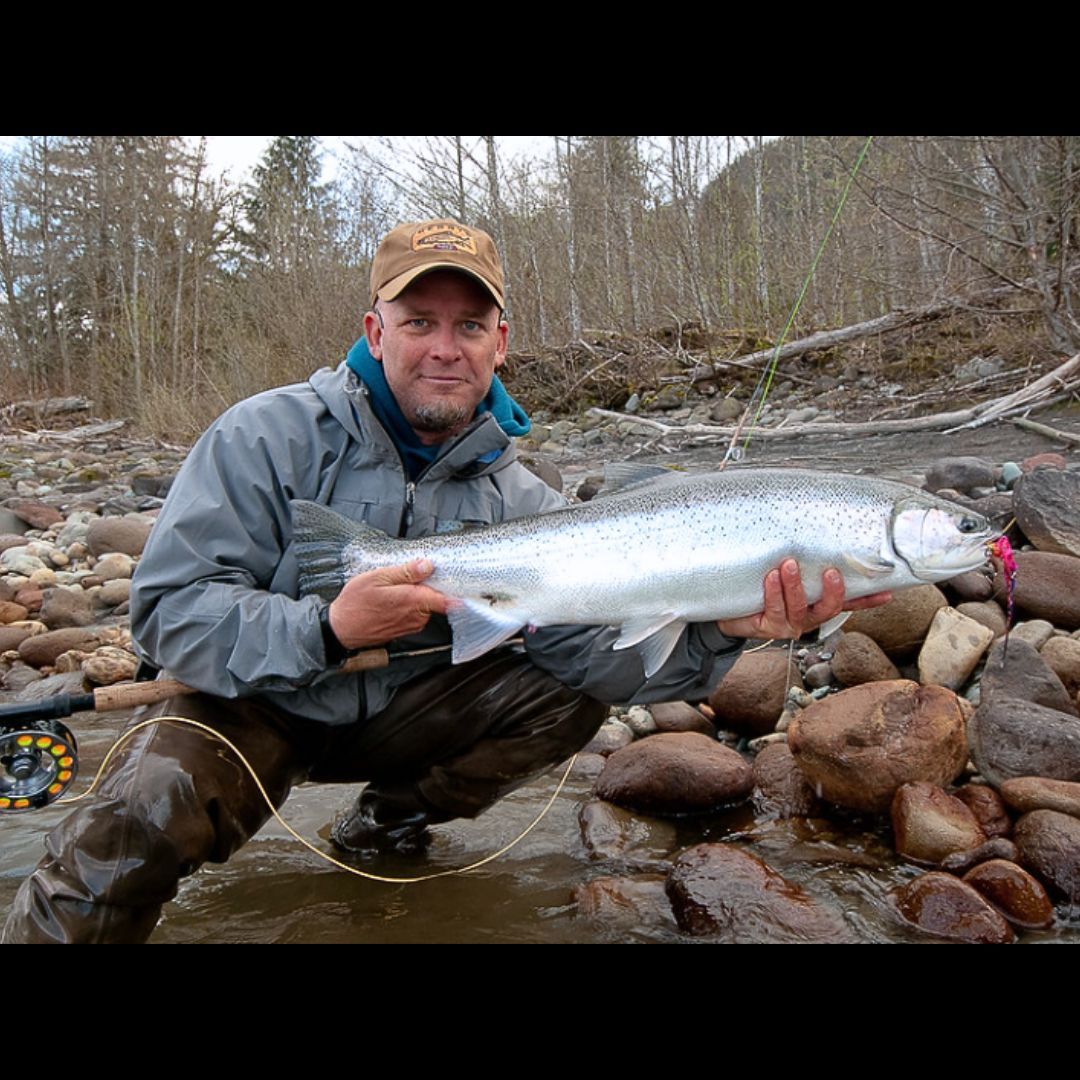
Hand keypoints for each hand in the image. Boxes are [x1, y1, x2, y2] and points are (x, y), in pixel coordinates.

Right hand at [328, 559, 450, 649]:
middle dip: (430, 585)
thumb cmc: (355, 604)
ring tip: (398, 587)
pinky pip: (416, 614)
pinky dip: (411, 605)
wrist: (341, 628)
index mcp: (412, 600)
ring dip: (419, 595)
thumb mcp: (377, 578)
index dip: (459, 592)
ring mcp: (411, 624)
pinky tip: (394, 599)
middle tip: (415, 575)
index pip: (447, 600)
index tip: (463, 583)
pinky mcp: (405, 629)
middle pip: (436, 598)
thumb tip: (427, 565)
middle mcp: (415, 616)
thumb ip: (405, 572)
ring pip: (426, 606)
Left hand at [716, 559, 891, 639]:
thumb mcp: (782, 573)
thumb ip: (800, 560)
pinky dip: (774, 593)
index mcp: (816, 603)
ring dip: (795, 585)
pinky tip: (771, 577)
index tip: (888, 591)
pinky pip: (775, 610)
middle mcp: (807, 616)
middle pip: (829, 608)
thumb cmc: (760, 587)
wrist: (729, 610)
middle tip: (831, 572)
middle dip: (832, 591)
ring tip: (788, 565)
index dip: (868, 599)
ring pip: (799, 607)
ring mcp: (789, 623)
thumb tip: (811, 527)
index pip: (848, 601)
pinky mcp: (769, 627)